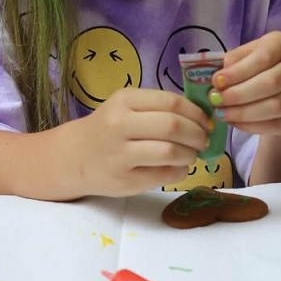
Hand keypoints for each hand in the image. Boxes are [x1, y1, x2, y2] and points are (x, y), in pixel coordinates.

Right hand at [64, 87, 210, 196]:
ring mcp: (120, 154)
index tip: (206, 121)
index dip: (197, 113)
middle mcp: (119, 125)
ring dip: (190, 154)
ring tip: (191, 155)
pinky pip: (165, 175)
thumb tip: (203, 118)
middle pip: (173, 126)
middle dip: (198, 134)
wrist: (74, 157)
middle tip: (203, 140)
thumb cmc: (108, 129)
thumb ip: (159, 108)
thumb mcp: (126, 107)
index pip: (172, 102)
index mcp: (124, 101)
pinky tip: (178, 168)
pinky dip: (180, 171)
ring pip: (171, 152)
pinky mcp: (125, 180)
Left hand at [213, 33, 280, 136]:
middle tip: (216, 100)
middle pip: (271, 83)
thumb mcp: (247, 56)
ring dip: (244, 112)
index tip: (216, 81)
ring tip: (222, 113)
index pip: (263, 57)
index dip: (239, 71)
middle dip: (239, 94)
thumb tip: (218, 79)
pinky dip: (252, 126)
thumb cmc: (261, 68)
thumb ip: (233, 62)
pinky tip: (235, 122)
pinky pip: (276, 124)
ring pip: (275, 106)